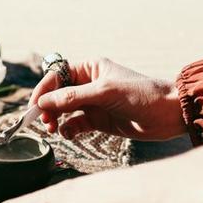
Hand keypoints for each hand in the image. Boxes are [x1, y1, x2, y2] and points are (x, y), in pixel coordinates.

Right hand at [30, 57, 185, 140]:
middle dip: (48, 107)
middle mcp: (89, 84)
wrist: (168, 115)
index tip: (35, 106)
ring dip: (55, 119)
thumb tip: (42, 103)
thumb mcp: (105, 93)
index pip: (57, 76)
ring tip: (54, 129)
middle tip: (44, 121)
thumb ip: (72, 98)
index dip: (44, 90)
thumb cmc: (141, 95)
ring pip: (63, 111)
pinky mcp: (98, 121)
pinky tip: (69, 134)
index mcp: (90, 68)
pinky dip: (68, 130)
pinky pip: (74, 124)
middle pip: (57, 94)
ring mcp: (93, 103)